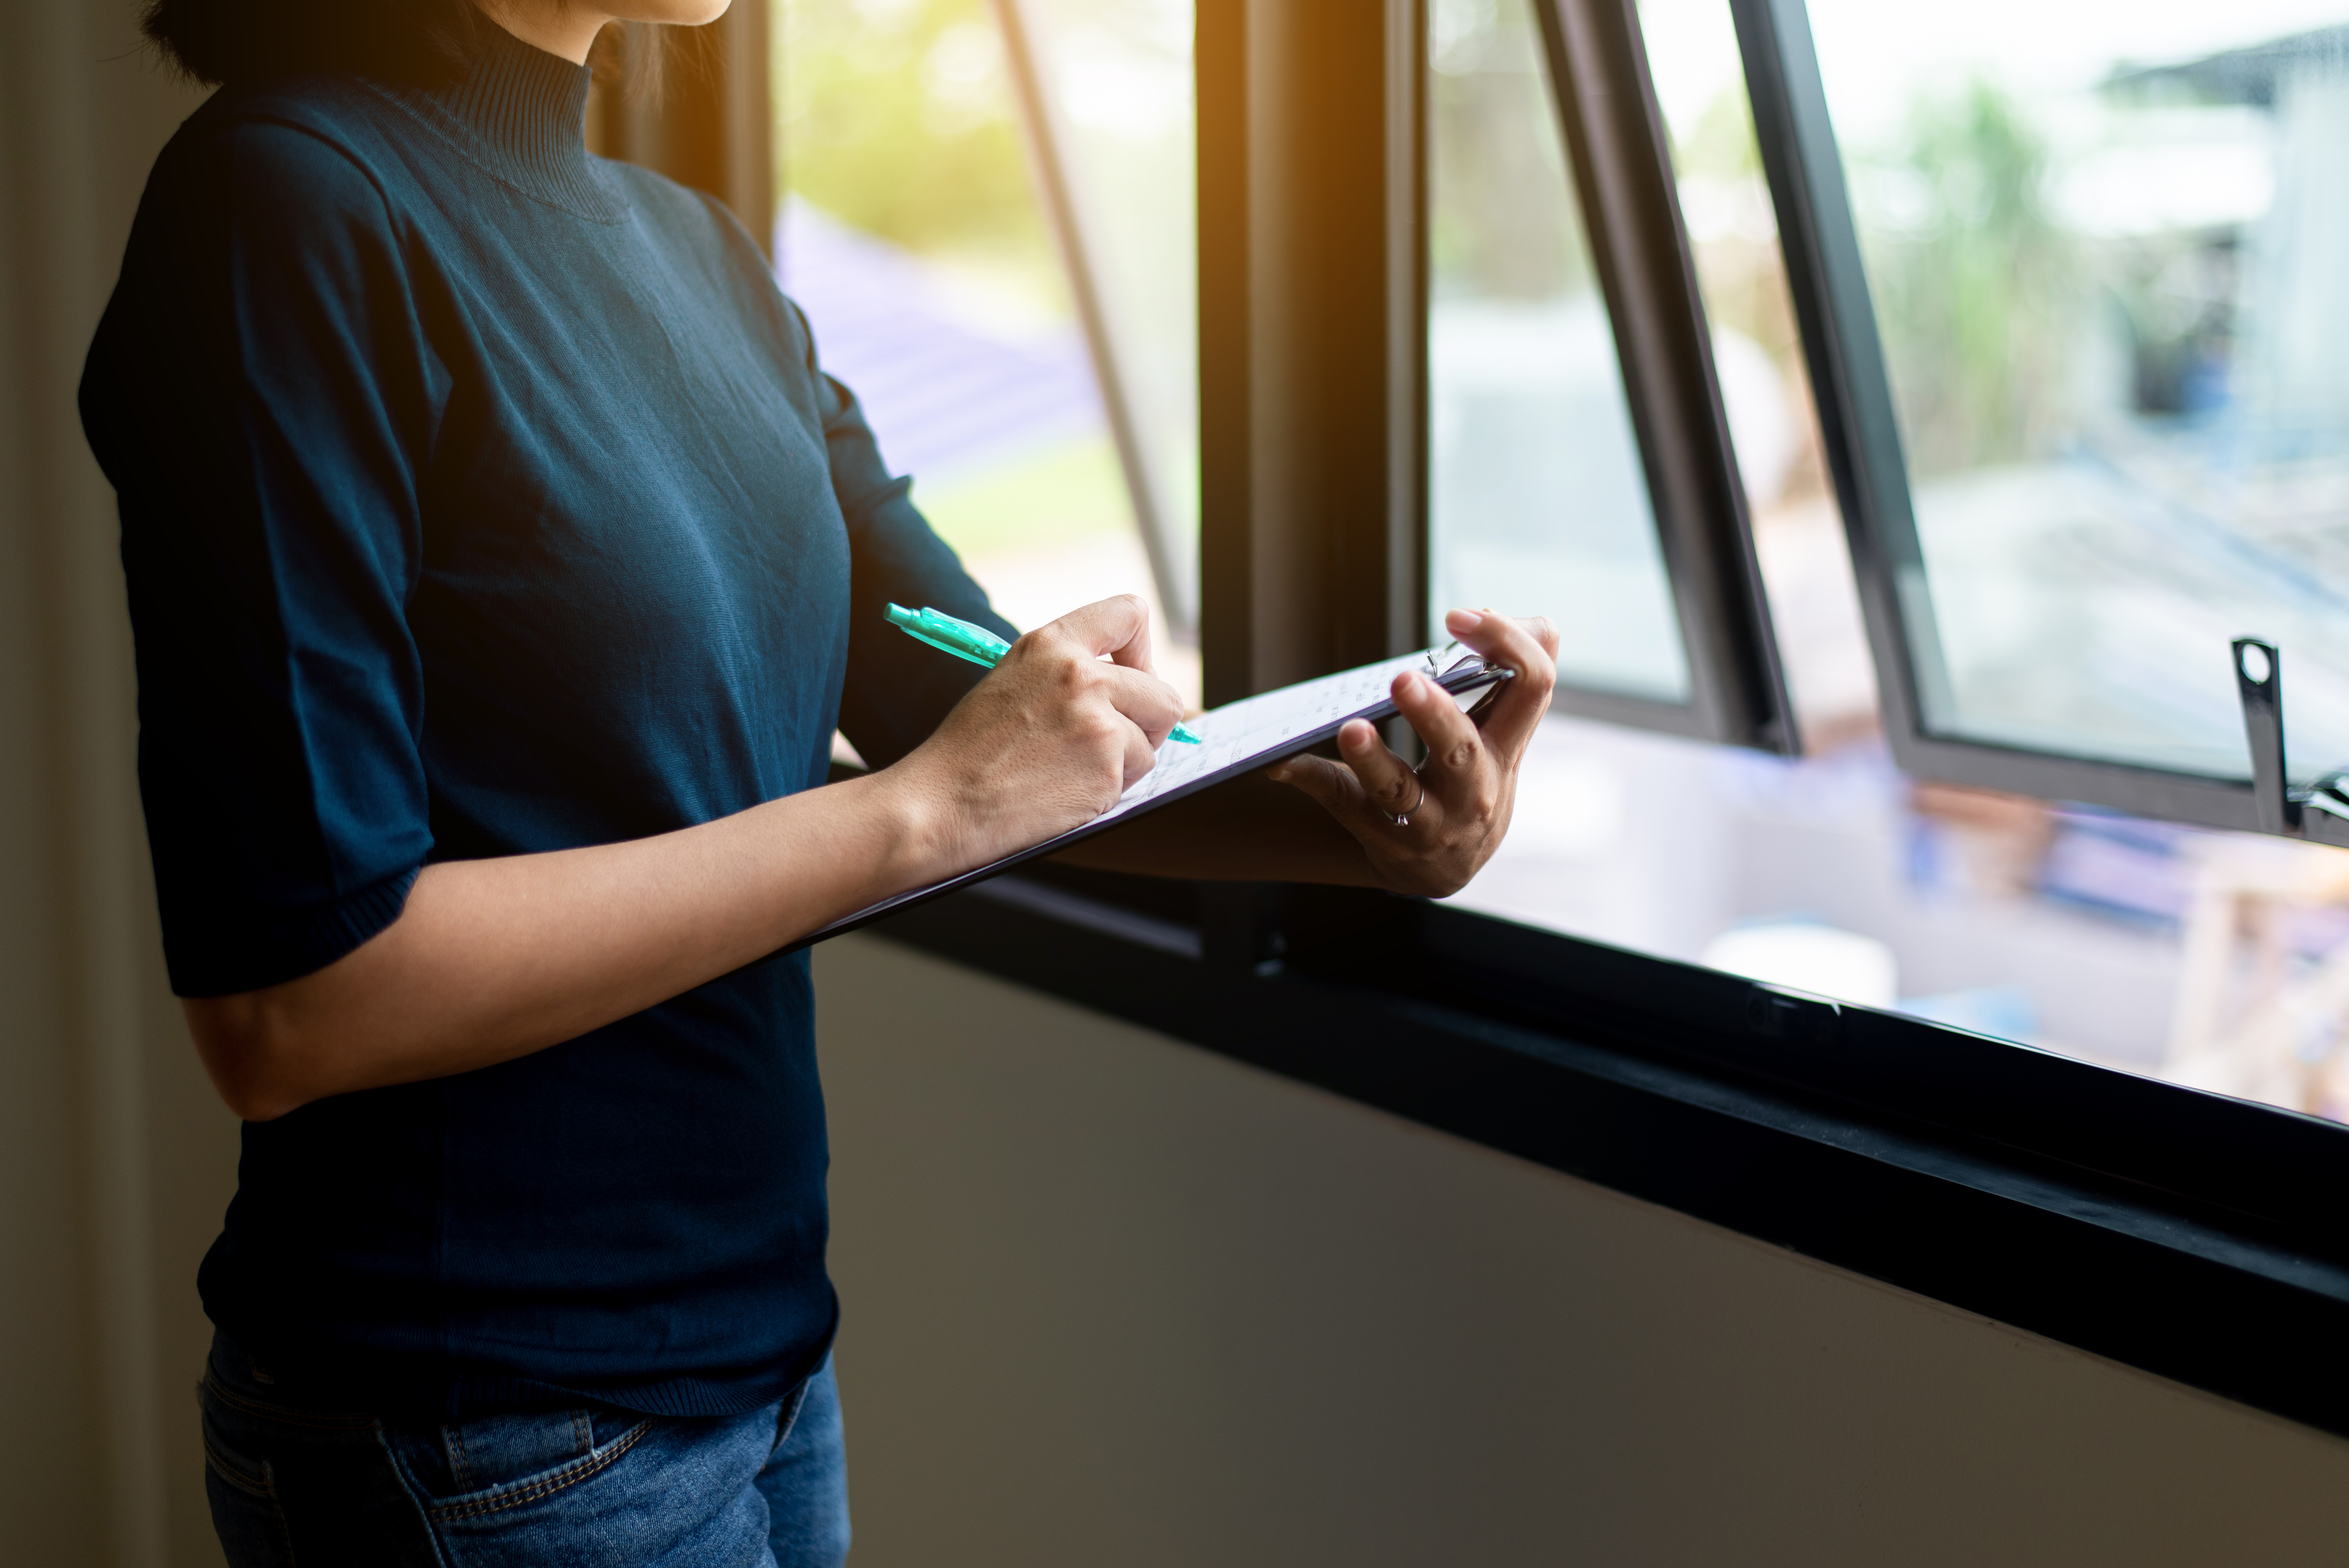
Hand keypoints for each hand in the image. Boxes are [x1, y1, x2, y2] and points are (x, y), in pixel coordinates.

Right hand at [887, 595, 1186, 875]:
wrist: (941, 804)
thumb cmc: (972, 750)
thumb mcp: (1014, 680)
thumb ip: (1069, 670)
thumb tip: (1129, 682)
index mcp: (1053, 643)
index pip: (1130, 614)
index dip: (1141, 652)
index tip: (1131, 676)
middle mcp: (1081, 674)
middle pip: (1162, 693)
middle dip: (1147, 723)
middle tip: (1109, 742)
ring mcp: (1098, 722)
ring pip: (1152, 741)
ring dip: (1125, 761)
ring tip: (1071, 769)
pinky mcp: (1106, 768)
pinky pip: (1136, 777)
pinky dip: (1109, 789)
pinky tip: (1066, 790)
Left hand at [1266, 608, 1558, 897]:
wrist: (1447, 866)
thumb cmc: (1472, 777)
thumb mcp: (1502, 733)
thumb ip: (1511, 672)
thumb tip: (1487, 612)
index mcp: (1506, 746)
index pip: (1532, 688)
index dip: (1507, 644)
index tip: (1459, 615)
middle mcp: (1475, 788)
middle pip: (1460, 747)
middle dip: (1433, 713)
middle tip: (1403, 679)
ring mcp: (1428, 821)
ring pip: (1400, 790)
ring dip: (1372, 759)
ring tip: (1349, 729)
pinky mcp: (1382, 835)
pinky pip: (1344, 804)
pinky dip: (1310, 779)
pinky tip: (1280, 762)